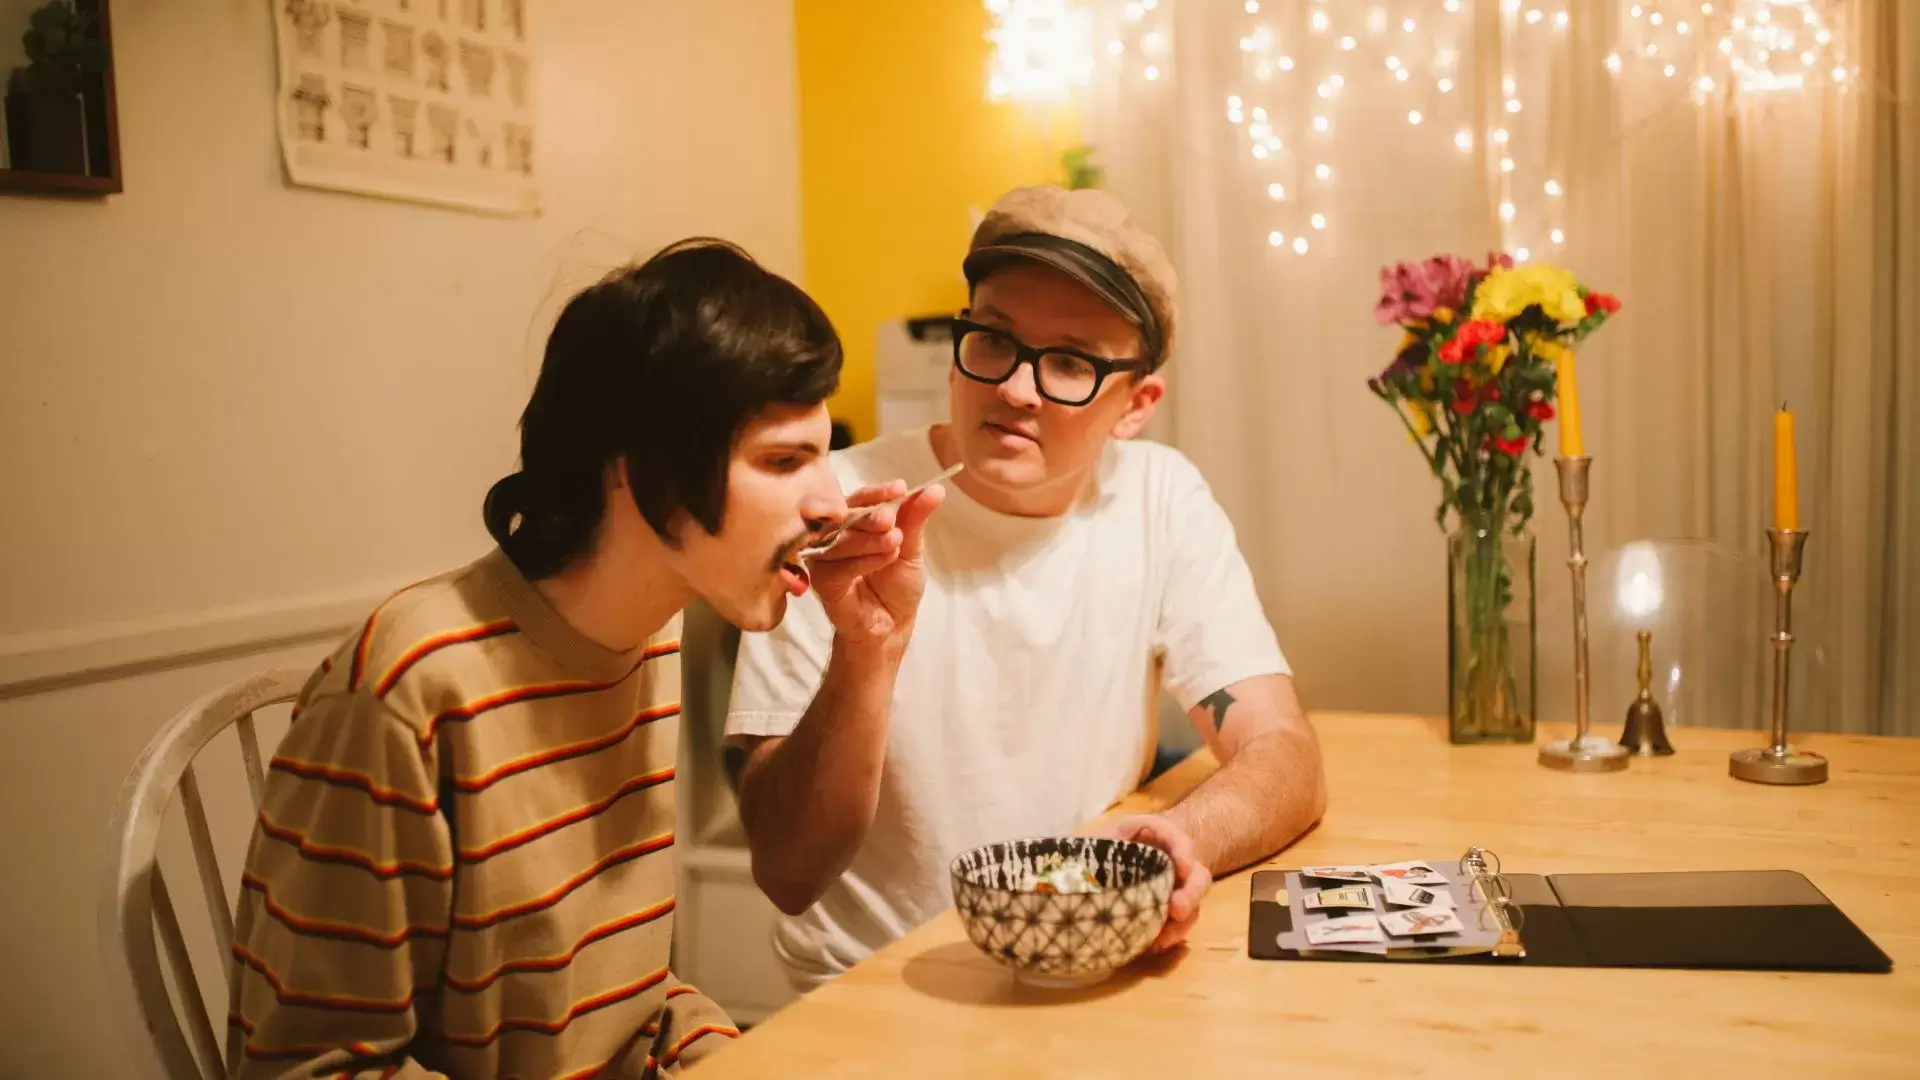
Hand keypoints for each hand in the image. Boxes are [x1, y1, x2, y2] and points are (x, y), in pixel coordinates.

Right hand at [806, 479, 945, 648]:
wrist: (893, 626)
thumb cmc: (897, 586)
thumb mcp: (911, 549)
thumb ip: (915, 519)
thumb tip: (935, 489)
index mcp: (853, 523)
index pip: (860, 499)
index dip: (878, 493)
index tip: (900, 488)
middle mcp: (834, 536)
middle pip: (846, 516)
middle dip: (872, 515)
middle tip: (891, 521)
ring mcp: (824, 559)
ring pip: (840, 539)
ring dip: (870, 539)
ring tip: (896, 543)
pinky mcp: (821, 581)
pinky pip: (838, 566)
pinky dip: (864, 560)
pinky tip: (885, 560)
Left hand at [1086, 814, 1211, 951]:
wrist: (1106, 867)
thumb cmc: (1102, 847)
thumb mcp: (1095, 838)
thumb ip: (1090, 846)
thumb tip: (1062, 868)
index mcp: (1154, 837)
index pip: (1175, 836)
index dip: (1182, 849)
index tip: (1181, 867)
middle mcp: (1173, 864)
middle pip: (1197, 876)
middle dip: (1190, 893)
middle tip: (1177, 910)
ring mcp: (1175, 890)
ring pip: (1192, 906)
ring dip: (1181, 924)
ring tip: (1161, 940)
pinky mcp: (1169, 914)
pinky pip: (1178, 928)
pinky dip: (1169, 938)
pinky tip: (1151, 947)